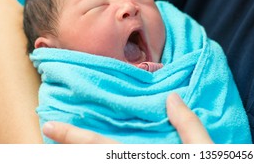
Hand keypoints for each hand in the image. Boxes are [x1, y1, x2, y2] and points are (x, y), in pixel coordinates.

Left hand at [43, 92, 212, 143]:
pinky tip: (97, 151)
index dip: (72, 136)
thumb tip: (171, 96)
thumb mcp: (204, 149)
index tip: (51, 125)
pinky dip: (98, 157)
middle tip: (49, 134)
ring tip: (65, 145)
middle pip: (90, 160)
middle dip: (67, 148)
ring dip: (80, 155)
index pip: (100, 146)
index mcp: (144, 158)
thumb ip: (187, 123)